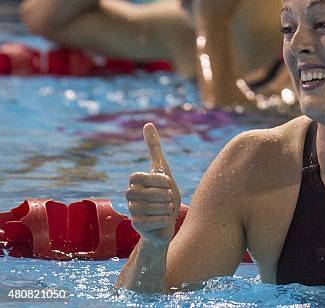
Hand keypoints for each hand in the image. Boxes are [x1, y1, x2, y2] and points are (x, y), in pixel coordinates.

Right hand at [126, 123, 180, 245]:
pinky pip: (153, 221)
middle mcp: (129, 196)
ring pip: (152, 207)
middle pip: (147, 193)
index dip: (157, 180)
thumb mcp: (162, 168)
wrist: (167, 221)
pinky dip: (164, 219)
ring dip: (167, 208)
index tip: (167, 184)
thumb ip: (154, 147)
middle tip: (169, 199)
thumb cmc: (165, 193)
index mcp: (134, 182)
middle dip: (165, 195)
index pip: (139, 177)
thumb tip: (147, 124)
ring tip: (168, 208)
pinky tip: (166, 218)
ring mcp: (132, 211)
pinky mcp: (137, 226)